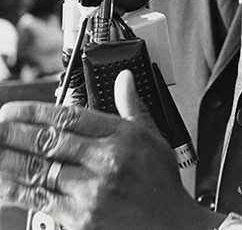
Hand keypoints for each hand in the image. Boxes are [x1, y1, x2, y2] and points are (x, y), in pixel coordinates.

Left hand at [0, 70, 222, 229]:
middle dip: (15, 133)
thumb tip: (124, 79)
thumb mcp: (153, 137)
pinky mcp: (81, 220)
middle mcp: (105, 162)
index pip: (70, 117)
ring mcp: (91, 192)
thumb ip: (132, 106)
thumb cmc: (161, 184)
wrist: (173, 229)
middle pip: (49, 142)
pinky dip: (18, 191)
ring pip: (40, 171)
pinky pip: (41, 201)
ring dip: (8, 160)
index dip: (35, 111)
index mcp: (121, 137)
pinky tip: (3, 183)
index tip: (12, 109)